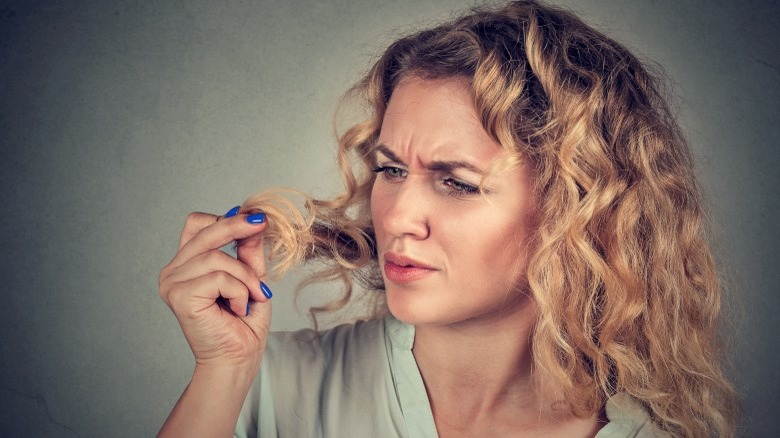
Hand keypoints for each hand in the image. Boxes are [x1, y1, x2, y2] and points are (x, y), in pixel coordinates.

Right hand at [159, 207, 272, 367]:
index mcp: (186, 264)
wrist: (236, 359)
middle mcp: (173, 271)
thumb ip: (248, 252)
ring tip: (253, 296)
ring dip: (245, 277)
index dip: (225, 218)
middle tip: (262, 225)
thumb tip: (254, 219)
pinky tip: (238, 309)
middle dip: (238, 227)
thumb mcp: (251, 278)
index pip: (197, 224)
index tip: (254, 220)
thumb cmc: (242, 324)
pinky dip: (239, 291)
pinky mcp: (180, 296)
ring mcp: (172, 283)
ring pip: (216, 257)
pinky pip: (219, 278)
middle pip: (205, 232)